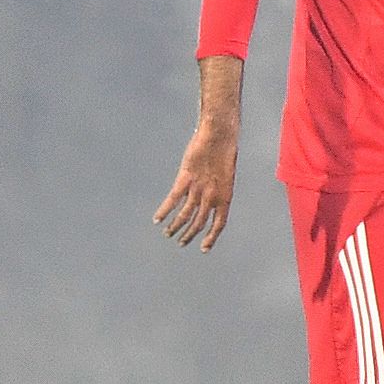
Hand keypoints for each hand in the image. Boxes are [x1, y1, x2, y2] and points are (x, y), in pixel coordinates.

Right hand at [155, 114, 238, 249]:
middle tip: (181, 242)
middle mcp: (212, 195)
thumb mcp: (225, 174)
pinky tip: (157, 219)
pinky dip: (164, 211)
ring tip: (168, 234)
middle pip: (199, 223)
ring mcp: (199, 188)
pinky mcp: (186, 178)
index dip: (212, 237)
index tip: (204, 248)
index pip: (219, 224)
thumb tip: (207, 200)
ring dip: (175, 227)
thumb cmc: (224, 151)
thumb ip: (216, 188)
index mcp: (226, 196)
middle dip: (189, 235)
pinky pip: (173, 199)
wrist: (220, 134)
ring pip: (185, 215)